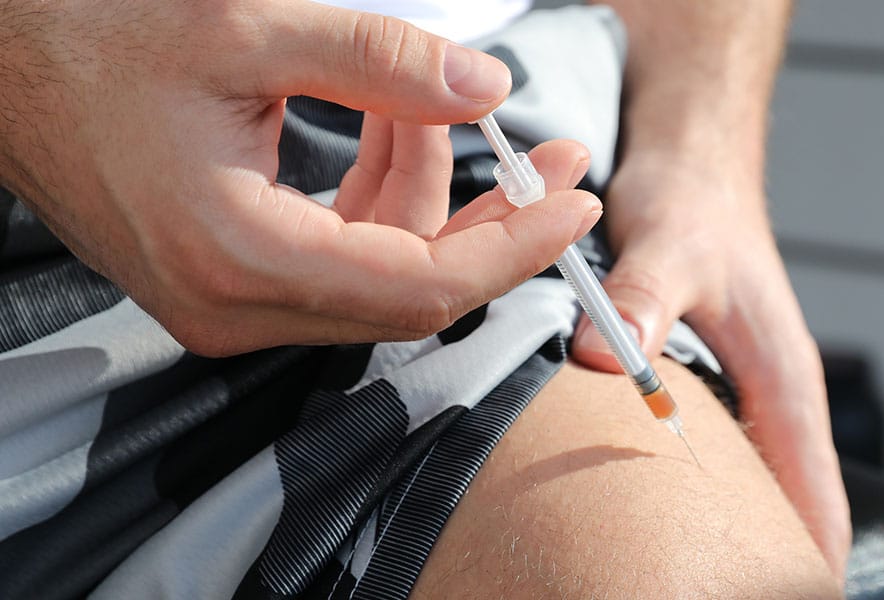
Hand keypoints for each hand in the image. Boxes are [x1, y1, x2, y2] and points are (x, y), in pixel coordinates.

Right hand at [0, 1, 599, 355]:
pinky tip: (388, 125)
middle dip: (489, 220)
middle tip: (548, 154)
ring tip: (427, 101)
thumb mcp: (250, 28)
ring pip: (381, 270)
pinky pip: (342, 256)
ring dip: (428, 189)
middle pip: (412, 290)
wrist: (6, 61)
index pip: (421, 288)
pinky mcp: (228, 281)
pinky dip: (382, 195)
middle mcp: (234, 305)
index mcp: (236, 256)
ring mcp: (229, 303)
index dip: (512, 248)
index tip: (573, 201)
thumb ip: (383, 62)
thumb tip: (492, 90)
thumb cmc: (99, 39)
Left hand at [571, 153, 851, 573]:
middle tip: (722, 599)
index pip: (818, 499)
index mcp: (786, 381)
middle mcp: (777, 397)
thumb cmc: (696, 202)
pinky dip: (709, 498)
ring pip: (761, 487)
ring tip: (701, 583)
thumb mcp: (669, 244)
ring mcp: (750, 394)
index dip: (809, 566)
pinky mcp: (717, 385)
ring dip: (744, 535)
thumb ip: (642, 301)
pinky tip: (670, 521)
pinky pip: (726, 459)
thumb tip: (608, 363)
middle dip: (773, 564)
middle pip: (794, 510)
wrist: (695, 162)